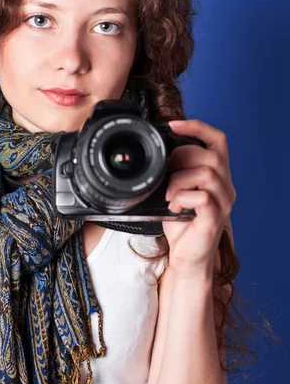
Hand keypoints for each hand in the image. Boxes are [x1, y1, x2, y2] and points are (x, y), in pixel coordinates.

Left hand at [162, 119, 236, 279]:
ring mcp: (224, 203)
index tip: (173, 125)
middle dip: (181, 158)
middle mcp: (226, 187)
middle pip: (211, 155)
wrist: (186, 257)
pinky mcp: (216, 219)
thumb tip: (158, 152)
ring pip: (207, 173)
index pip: (218, 141)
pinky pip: (203, 196)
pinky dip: (182, 197)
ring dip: (180, 180)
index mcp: (218, 176)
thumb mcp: (174, 190)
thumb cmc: (180, 225)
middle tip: (165, 174)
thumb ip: (173, 171)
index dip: (197, 127)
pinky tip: (173, 207)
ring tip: (169, 195)